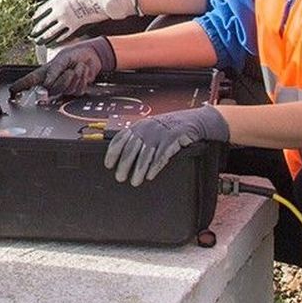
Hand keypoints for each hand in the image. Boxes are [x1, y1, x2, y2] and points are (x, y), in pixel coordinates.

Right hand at [8, 37, 114, 96]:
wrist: (91, 56)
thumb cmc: (73, 55)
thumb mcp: (61, 59)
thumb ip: (53, 71)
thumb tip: (46, 84)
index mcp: (45, 73)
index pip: (29, 81)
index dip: (20, 86)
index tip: (12, 90)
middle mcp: (52, 82)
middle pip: (53, 90)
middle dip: (64, 79)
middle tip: (69, 70)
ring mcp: (63, 87)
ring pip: (67, 90)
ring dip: (76, 77)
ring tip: (77, 67)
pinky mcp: (75, 90)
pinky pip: (78, 90)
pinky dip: (83, 79)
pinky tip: (82, 72)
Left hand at [31, 0, 139, 44]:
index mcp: (56, 0)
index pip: (40, 11)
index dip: (35, 18)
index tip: (32, 21)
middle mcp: (59, 11)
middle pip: (43, 23)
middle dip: (36, 30)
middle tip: (32, 35)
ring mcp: (67, 20)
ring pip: (51, 32)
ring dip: (43, 38)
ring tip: (39, 42)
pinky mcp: (76, 27)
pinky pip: (64, 35)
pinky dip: (57, 40)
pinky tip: (53, 43)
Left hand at [103, 106, 229, 185]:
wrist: (193, 121)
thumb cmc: (168, 128)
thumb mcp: (150, 129)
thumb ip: (137, 139)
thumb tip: (122, 156)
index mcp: (138, 126)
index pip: (120, 138)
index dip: (113, 152)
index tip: (108, 165)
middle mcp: (146, 128)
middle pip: (131, 148)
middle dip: (124, 164)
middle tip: (119, 178)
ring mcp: (159, 133)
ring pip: (145, 154)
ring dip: (138, 170)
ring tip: (134, 182)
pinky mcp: (173, 139)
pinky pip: (161, 155)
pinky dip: (154, 167)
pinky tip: (149, 176)